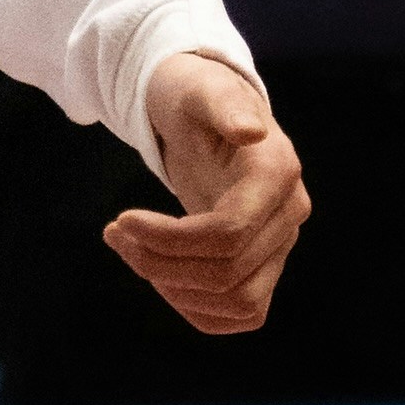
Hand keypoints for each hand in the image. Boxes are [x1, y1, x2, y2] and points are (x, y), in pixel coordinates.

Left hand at [108, 52, 307, 333]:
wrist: (206, 116)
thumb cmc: (196, 98)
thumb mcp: (201, 91)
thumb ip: (225, 106)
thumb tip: (250, 131)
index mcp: (277, 174)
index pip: (228, 232)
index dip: (169, 238)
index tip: (121, 218)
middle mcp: (289, 214)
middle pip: (228, 273)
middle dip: (159, 262)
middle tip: (114, 232)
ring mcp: (281, 244)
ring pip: (239, 302)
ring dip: (174, 290)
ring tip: (131, 252)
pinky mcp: (265, 266)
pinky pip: (242, 313)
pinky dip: (195, 308)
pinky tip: (158, 276)